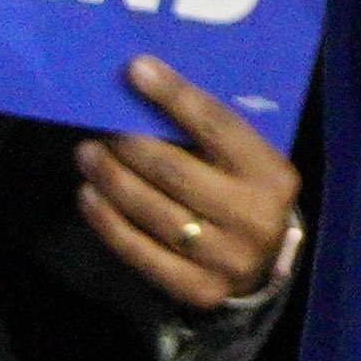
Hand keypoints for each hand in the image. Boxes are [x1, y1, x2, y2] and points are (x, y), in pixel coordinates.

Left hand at [75, 58, 299, 312]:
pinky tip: (89, 196)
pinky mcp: (198, 290)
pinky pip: (141, 253)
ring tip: (88, 154)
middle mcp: (255, 218)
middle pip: (177, 172)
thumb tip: (144, 87)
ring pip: (154, 213)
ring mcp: (227, 259)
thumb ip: (209, 133)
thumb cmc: (244, 192)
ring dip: (113, 179)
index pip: (217, 127)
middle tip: (100, 125)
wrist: (263, 263)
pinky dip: (109, 222)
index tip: (135, 70)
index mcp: (272, 175)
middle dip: (132, 144)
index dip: (175, 96)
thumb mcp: (246, 160)